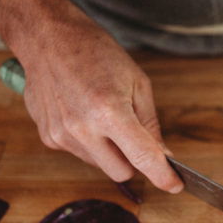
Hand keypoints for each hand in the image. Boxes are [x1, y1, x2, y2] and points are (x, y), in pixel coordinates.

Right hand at [18, 13, 182, 192]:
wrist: (48, 38)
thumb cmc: (96, 52)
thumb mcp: (137, 82)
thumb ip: (150, 124)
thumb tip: (163, 155)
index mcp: (109, 111)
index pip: (142, 158)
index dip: (162, 176)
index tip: (174, 184)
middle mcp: (82, 129)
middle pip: (121, 172)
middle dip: (134, 161)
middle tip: (136, 137)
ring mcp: (62, 135)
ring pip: (100, 165)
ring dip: (110, 151)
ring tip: (103, 115)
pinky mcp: (49, 138)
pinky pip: (81, 153)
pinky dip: (90, 143)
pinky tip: (84, 114)